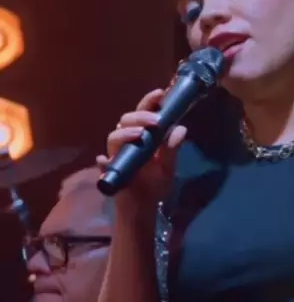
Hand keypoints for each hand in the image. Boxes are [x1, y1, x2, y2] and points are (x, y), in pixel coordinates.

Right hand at [96, 88, 186, 205]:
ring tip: (140, 135)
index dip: (149, 101)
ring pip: (114, 136)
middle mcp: (127, 140)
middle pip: (126, 120)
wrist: (143, 208)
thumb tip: (181, 129)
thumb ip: (172, 149)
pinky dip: (105, 160)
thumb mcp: (168, 167)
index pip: (143, 112)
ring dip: (126, 133)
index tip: (160, 93)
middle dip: (140, 117)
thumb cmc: (154, 184)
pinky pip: (103, 163)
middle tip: (155, 121)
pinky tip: (106, 160)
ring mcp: (116, 154)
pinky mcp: (109, 170)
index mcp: (142, 135)